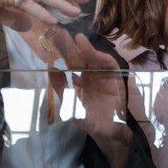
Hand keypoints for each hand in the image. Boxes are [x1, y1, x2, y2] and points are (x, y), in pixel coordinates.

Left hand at [54, 32, 130, 147]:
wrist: (109, 132)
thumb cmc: (90, 121)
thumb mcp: (70, 104)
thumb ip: (61, 87)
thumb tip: (51, 70)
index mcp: (82, 82)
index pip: (71, 65)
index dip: (62, 55)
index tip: (51, 45)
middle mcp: (93, 76)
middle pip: (82, 58)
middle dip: (72, 47)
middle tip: (61, 34)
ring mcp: (105, 75)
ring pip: (94, 57)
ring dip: (86, 47)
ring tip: (75, 37)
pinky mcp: (116, 77)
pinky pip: (108, 62)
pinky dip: (98, 54)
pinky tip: (88, 48)